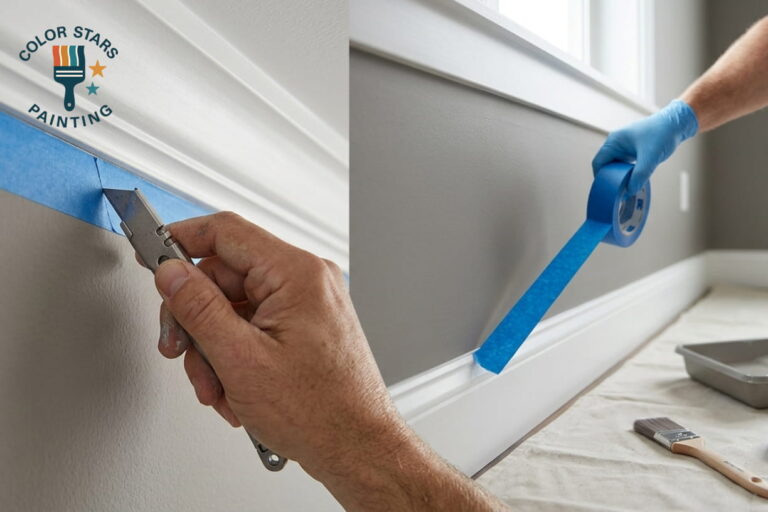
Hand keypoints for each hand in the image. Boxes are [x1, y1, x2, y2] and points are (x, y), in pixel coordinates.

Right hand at [151, 212, 506, 510]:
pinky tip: (237, 388)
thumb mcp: (241, 359)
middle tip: (183, 351)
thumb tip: (171, 274)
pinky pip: (254, 326)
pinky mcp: (305, 326)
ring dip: (215, 348)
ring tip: (220, 386)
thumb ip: (198, 309)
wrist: (357, 447)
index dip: (181, 239)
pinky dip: (236, 356)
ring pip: (235, 308)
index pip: (226, 232)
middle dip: (197, 320)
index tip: (150, 253)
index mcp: (297, 273)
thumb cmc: (322, 411)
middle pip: (225, 277)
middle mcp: (307, 281)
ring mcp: (308, 304)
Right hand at [592, 99, 697, 194]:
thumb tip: (629, 192)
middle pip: (606, 165)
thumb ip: (639, 176)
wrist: (678, 123)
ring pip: (616, 165)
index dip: (599, 177)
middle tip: (615, 191)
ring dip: (619, 176)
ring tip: (623, 188)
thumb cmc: (662, 133)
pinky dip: (626, 172)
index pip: (598, 162)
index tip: (604, 189)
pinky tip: (633, 180)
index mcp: (614, 141)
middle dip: (609, 178)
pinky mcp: (634, 149)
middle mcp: (617, 143)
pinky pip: (625, 164)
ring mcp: (625, 146)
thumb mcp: (650, 157)